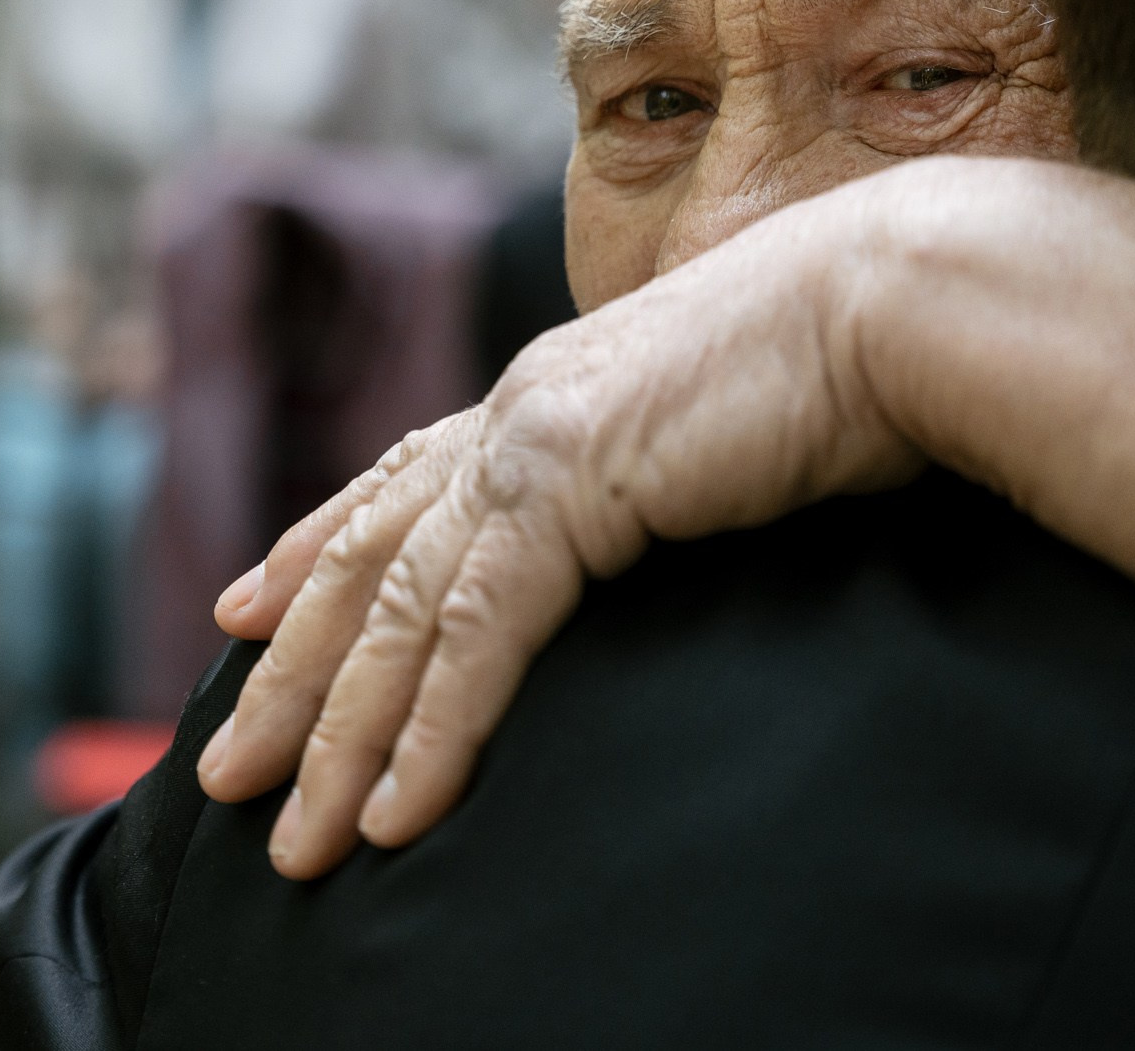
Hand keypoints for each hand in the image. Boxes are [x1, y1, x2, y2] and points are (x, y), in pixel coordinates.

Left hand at [196, 186, 924, 877]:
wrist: (910, 296)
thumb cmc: (859, 355)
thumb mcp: (726, 418)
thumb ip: (665, 462)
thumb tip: (675, 505)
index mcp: (554, 386)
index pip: (401, 478)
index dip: (314, 545)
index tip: (246, 607)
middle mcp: (521, 405)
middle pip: (366, 558)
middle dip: (289, 674)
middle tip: (225, 768)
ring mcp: (536, 438)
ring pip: (398, 612)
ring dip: (338, 736)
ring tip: (294, 839)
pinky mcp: (573, 484)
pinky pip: (476, 634)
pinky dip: (431, 730)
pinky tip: (394, 813)